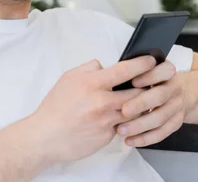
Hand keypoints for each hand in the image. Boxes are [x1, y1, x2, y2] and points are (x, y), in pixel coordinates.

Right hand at [30, 56, 156, 163]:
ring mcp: (106, 121)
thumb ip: (90, 69)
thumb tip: (106, 66)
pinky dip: (123, 121)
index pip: (125, 70)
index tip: (152, 61)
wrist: (45, 136)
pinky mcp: (107, 136)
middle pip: (137, 92)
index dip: (142, 64)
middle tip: (150, 83)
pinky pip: (123, 125)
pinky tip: (118, 118)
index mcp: (92, 83)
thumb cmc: (55, 107)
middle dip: (146, 87)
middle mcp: (101, 102)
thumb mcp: (68, 78)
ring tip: (137, 101)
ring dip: (138, 106)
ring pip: (134, 111)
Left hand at [115, 61, 185, 146]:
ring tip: (120, 130)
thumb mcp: (146, 69)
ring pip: (160, 118)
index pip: (163, 70)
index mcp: (166, 71)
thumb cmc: (152, 80)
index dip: (149, 76)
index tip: (132, 81)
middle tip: (124, 110)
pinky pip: (162, 133)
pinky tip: (130, 140)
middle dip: (142, 103)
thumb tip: (104, 70)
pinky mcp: (175, 122)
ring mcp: (176, 106)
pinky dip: (145, 138)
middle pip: (161, 95)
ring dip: (140, 125)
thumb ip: (131, 69)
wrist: (178, 93)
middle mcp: (174, 87)